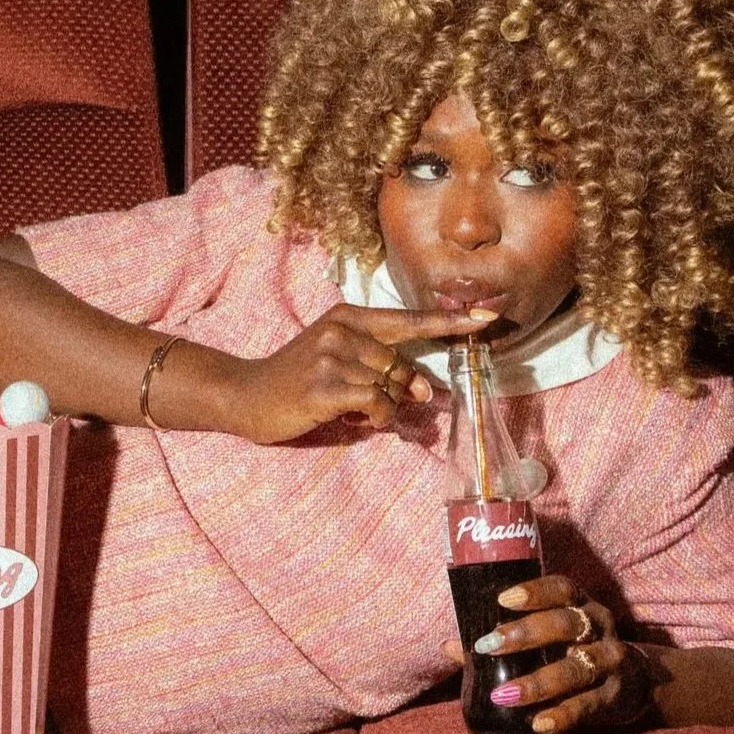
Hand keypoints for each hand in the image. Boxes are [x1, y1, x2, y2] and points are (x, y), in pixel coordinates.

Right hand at [217, 303, 496, 443]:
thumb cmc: (298, 380)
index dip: (450, 320)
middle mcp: (341, 330)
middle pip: (401, 364)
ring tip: (348, 408)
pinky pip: (377, 403)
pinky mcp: (324, 385)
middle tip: (369, 403)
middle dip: (397, 389)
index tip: (487, 316)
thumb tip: (426, 391)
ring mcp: (330, 356)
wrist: (246, 395)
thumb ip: (384, 369)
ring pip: (390, 387)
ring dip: (380, 407)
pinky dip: (374, 417)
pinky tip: (352, 418)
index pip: (408, 319)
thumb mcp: (340, 363)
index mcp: (348, 316)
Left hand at [441, 575, 653, 733]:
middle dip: (526, 634)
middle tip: (489, 645)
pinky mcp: (614, 696)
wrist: (637, 681)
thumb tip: (447, 645)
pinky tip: (537, 724)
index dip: (534, 591)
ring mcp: (611, 661)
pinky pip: (587, 706)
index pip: (561, 588)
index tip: (502, 599)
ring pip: (576, 668)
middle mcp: (598, 627)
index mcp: (580, 605)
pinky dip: (561, 715)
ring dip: (538, 682)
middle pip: (565, 624)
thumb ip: (502, 641)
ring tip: (503, 694)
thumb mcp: (547, 638)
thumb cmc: (575, 649)